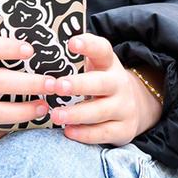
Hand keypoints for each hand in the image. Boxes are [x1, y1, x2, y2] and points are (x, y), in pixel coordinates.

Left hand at [47, 34, 164, 146]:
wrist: (133, 107)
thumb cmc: (99, 84)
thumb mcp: (94, 67)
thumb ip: (74, 60)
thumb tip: (44, 50)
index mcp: (109, 64)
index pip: (102, 50)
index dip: (88, 45)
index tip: (71, 43)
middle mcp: (119, 84)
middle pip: (101, 83)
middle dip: (79, 85)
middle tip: (58, 86)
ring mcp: (124, 107)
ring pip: (101, 111)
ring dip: (77, 114)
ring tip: (56, 115)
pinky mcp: (125, 129)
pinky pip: (104, 133)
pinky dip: (86, 134)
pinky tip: (69, 131)